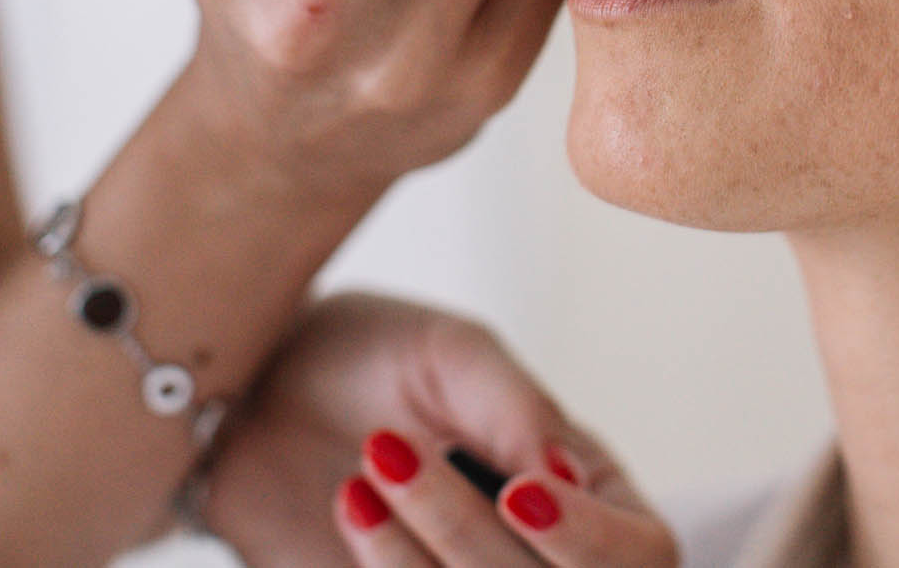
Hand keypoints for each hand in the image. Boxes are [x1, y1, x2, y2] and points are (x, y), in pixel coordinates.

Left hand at [203, 293, 678, 567]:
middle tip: (390, 451)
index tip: (518, 493)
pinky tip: (349, 507)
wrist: (256, 388)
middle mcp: (538, 554)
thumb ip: (516, 409)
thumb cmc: (369, 353)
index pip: (641, 550)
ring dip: (415, 560)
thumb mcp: (450, 352)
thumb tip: (566, 475)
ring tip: (359, 481)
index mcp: (582, 483)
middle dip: (470, 535)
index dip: (591, 540)